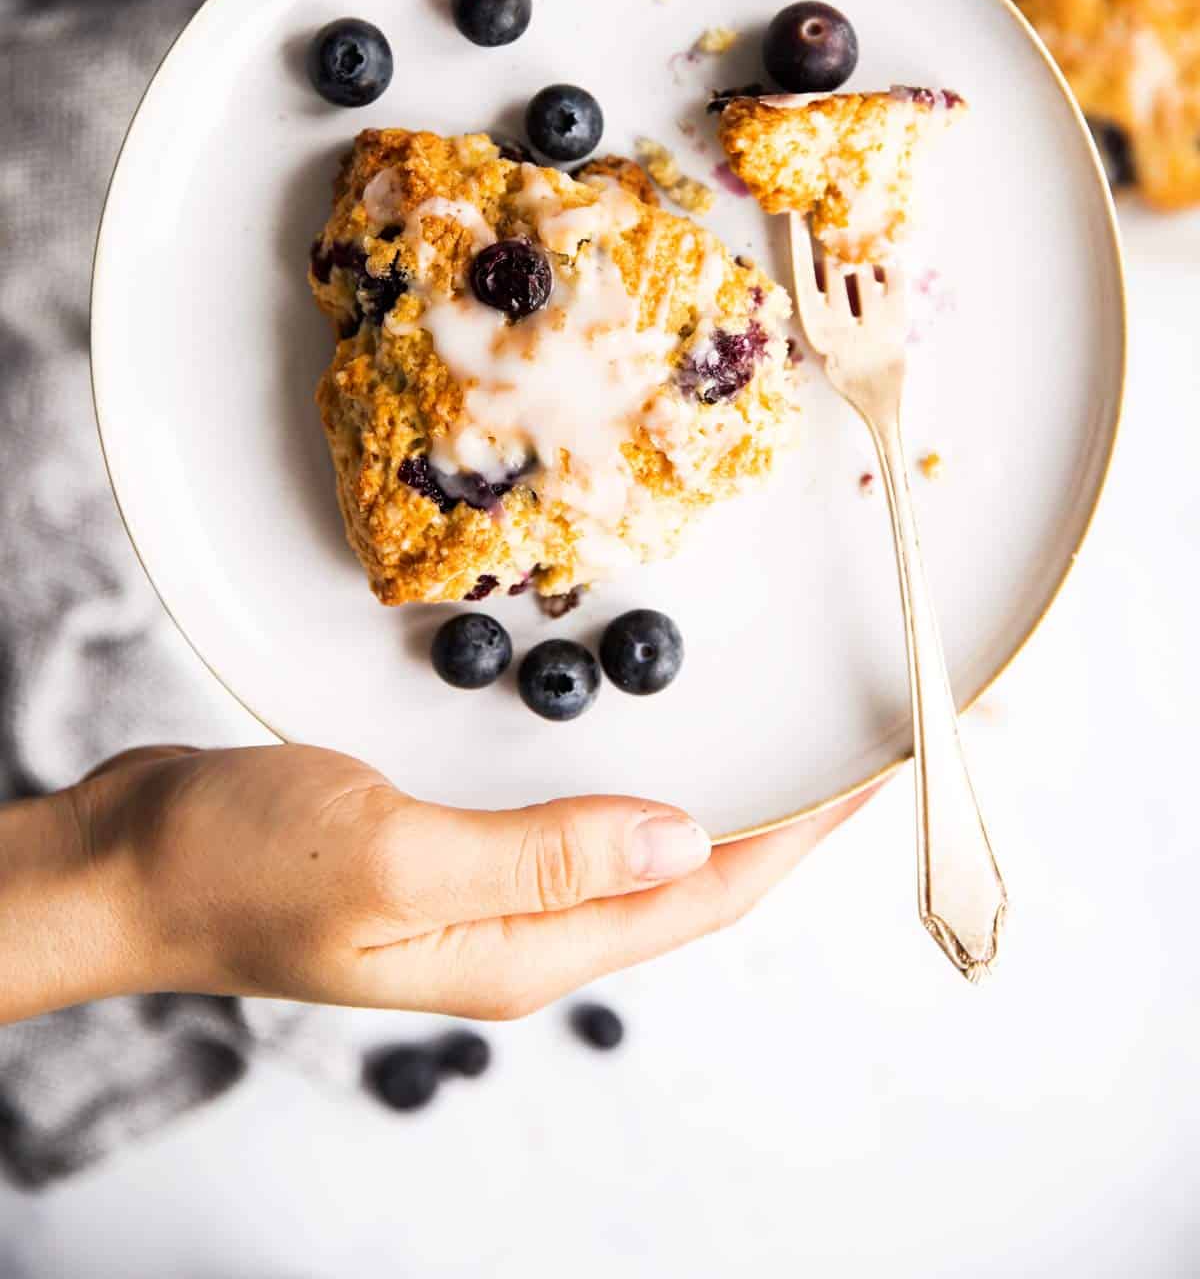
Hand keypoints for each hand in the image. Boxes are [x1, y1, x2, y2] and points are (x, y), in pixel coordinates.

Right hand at [60, 742, 873, 1018]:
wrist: (128, 861)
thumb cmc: (235, 866)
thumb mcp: (394, 857)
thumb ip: (544, 854)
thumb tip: (687, 845)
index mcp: (526, 948)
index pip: (706, 894)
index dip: (804, 831)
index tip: (883, 768)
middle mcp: (524, 926)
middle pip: (694, 873)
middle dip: (790, 810)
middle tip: (868, 736)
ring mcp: (489, 886)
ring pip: (642, 836)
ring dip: (722, 782)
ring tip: (792, 720)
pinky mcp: (454, 839)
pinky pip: (575, 804)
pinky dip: (632, 760)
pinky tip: (642, 710)